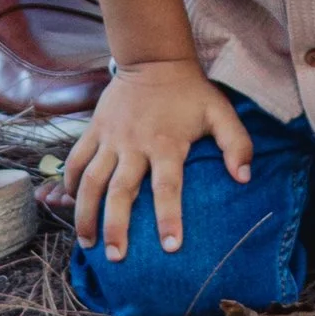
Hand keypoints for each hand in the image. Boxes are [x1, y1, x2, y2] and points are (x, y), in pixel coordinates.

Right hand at [63, 58, 249, 259]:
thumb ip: (236, 143)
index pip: (168, 187)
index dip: (170, 217)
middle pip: (121, 191)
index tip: (170, 248)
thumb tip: (244, 178)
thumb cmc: (189, 92)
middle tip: (117, 258)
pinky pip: (77, 159)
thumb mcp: (219, 112)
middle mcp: (134, 143)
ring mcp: (111, 137)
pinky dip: (71, 182)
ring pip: (92, 180)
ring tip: (88, 244)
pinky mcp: (95, 129)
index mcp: (166, 143)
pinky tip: (70, 204)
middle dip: (116, 227)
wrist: (153, 57)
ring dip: (86, 213)